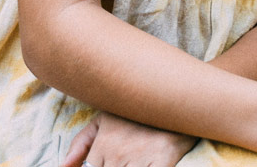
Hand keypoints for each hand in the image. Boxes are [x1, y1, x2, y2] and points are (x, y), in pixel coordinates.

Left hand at [61, 111, 198, 166]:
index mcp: (104, 143)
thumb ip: (80, 143)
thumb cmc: (136, 112)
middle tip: (128, 154)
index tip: (114, 157)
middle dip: (118, 166)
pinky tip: (147, 163)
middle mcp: (119, 153)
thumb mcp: (104, 120)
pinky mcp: (163, 160)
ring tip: (135, 157)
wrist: (176, 97)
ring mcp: (141, 158)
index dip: (104, 165)